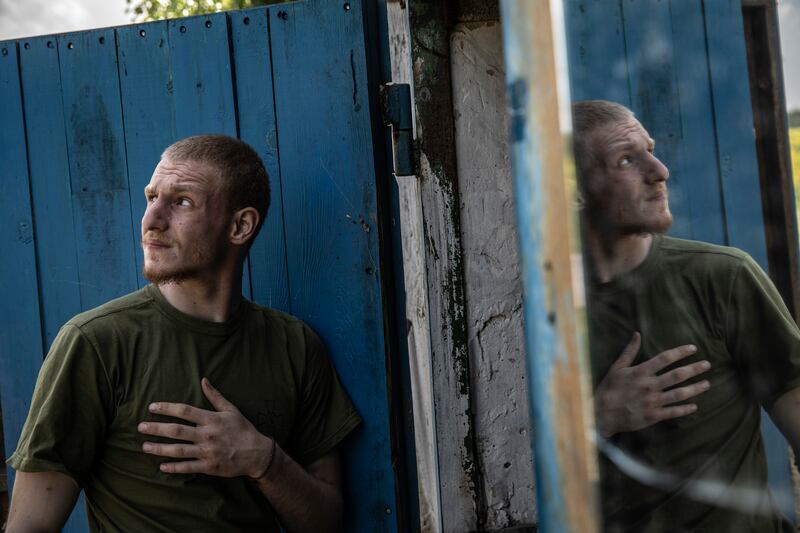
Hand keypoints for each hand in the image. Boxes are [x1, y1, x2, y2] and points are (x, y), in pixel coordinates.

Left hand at [138, 378, 272, 477]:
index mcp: (212, 419)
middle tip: (140, 427)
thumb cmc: (243, 429)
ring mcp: (208, 451)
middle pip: (177, 430)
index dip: (167, 408)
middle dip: (157, 428)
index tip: (152, 407)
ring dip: (160, 448)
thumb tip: (203, 380)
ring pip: (179, 450)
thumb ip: (215, 396)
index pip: (185, 411)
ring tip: (144, 446)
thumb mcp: (231, 410)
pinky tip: (161, 466)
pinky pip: (188, 467)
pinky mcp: (209, 466)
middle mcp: (208, 435)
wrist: (256, 453)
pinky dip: (174, 467)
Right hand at [594, 332, 710, 437]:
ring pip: (680, 394)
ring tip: (707, 384)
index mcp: (641, 372)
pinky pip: (673, 412)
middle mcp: (649, 385)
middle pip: (677, 375)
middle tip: (707, 365)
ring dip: (695, 388)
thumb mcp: (616, 367)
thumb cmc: (609, 388)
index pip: (665, 358)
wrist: (602, 413)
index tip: (693, 348)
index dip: (681, 352)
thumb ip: (629, 351)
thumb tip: (637, 334)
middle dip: (694, 369)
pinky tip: (695, 406)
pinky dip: (685, 409)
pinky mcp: (653, 416)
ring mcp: (652, 401)